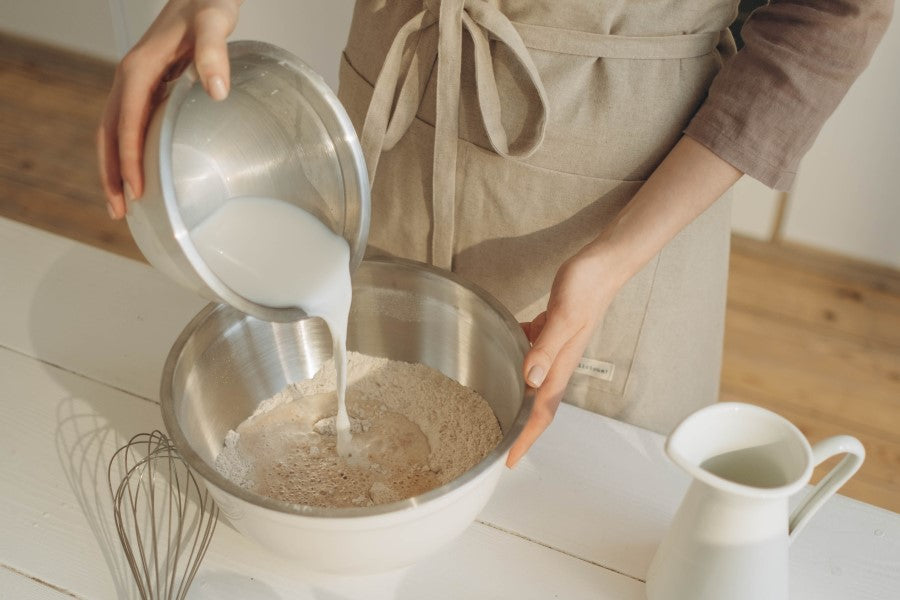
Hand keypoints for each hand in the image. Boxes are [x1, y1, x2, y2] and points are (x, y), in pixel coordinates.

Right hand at [97, 0, 241, 218]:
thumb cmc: (208, 4)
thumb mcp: (215, 22)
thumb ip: (215, 52)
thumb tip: (217, 90)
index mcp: (140, 69)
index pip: (128, 123)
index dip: (130, 159)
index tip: (136, 190)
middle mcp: (131, 78)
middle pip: (110, 134)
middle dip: (111, 174)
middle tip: (119, 212)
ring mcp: (137, 83)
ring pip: (115, 132)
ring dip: (115, 168)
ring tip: (123, 205)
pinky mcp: (149, 86)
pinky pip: (130, 125)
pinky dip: (129, 152)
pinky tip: (141, 173)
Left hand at [504, 136, 741, 467]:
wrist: (606, 262)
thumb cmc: (587, 285)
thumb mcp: (562, 315)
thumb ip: (545, 347)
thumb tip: (529, 381)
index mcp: (560, 365)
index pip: (541, 411)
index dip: (525, 438)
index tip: (510, 461)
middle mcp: (558, 362)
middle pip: (536, 405)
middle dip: (519, 429)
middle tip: (498, 446)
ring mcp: (556, 347)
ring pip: (534, 382)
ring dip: (517, 399)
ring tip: (494, 410)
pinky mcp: (552, 330)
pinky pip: (531, 354)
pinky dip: (515, 361)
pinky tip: (500, 351)